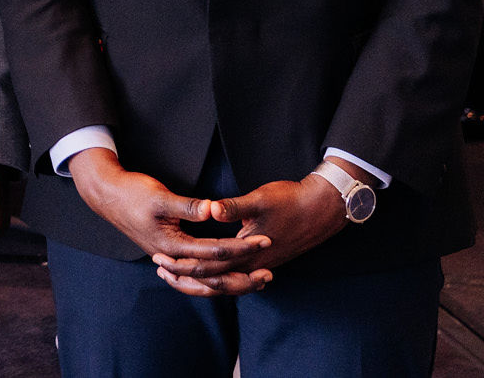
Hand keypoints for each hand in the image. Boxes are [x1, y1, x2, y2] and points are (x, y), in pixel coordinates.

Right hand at [68, 149, 270, 292]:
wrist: (106, 195)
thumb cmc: (132, 193)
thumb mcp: (160, 196)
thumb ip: (189, 206)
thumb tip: (216, 209)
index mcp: (171, 246)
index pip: (215, 251)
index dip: (242, 246)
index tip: (264, 240)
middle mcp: (171, 258)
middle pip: (212, 277)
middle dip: (242, 277)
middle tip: (268, 275)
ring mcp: (169, 259)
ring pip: (204, 282)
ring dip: (230, 283)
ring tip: (253, 282)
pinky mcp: (168, 255)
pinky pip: (195, 277)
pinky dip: (212, 280)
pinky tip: (224, 279)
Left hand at [158, 168, 347, 295]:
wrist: (323, 208)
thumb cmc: (291, 201)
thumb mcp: (260, 200)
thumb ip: (234, 207)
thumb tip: (210, 209)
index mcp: (250, 253)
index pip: (210, 268)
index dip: (183, 266)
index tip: (161, 260)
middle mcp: (255, 265)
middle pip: (215, 283)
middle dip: (186, 278)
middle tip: (160, 271)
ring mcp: (261, 265)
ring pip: (226, 283)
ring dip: (201, 280)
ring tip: (177, 274)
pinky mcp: (265, 260)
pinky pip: (237, 277)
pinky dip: (218, 277)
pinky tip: (207, 271)